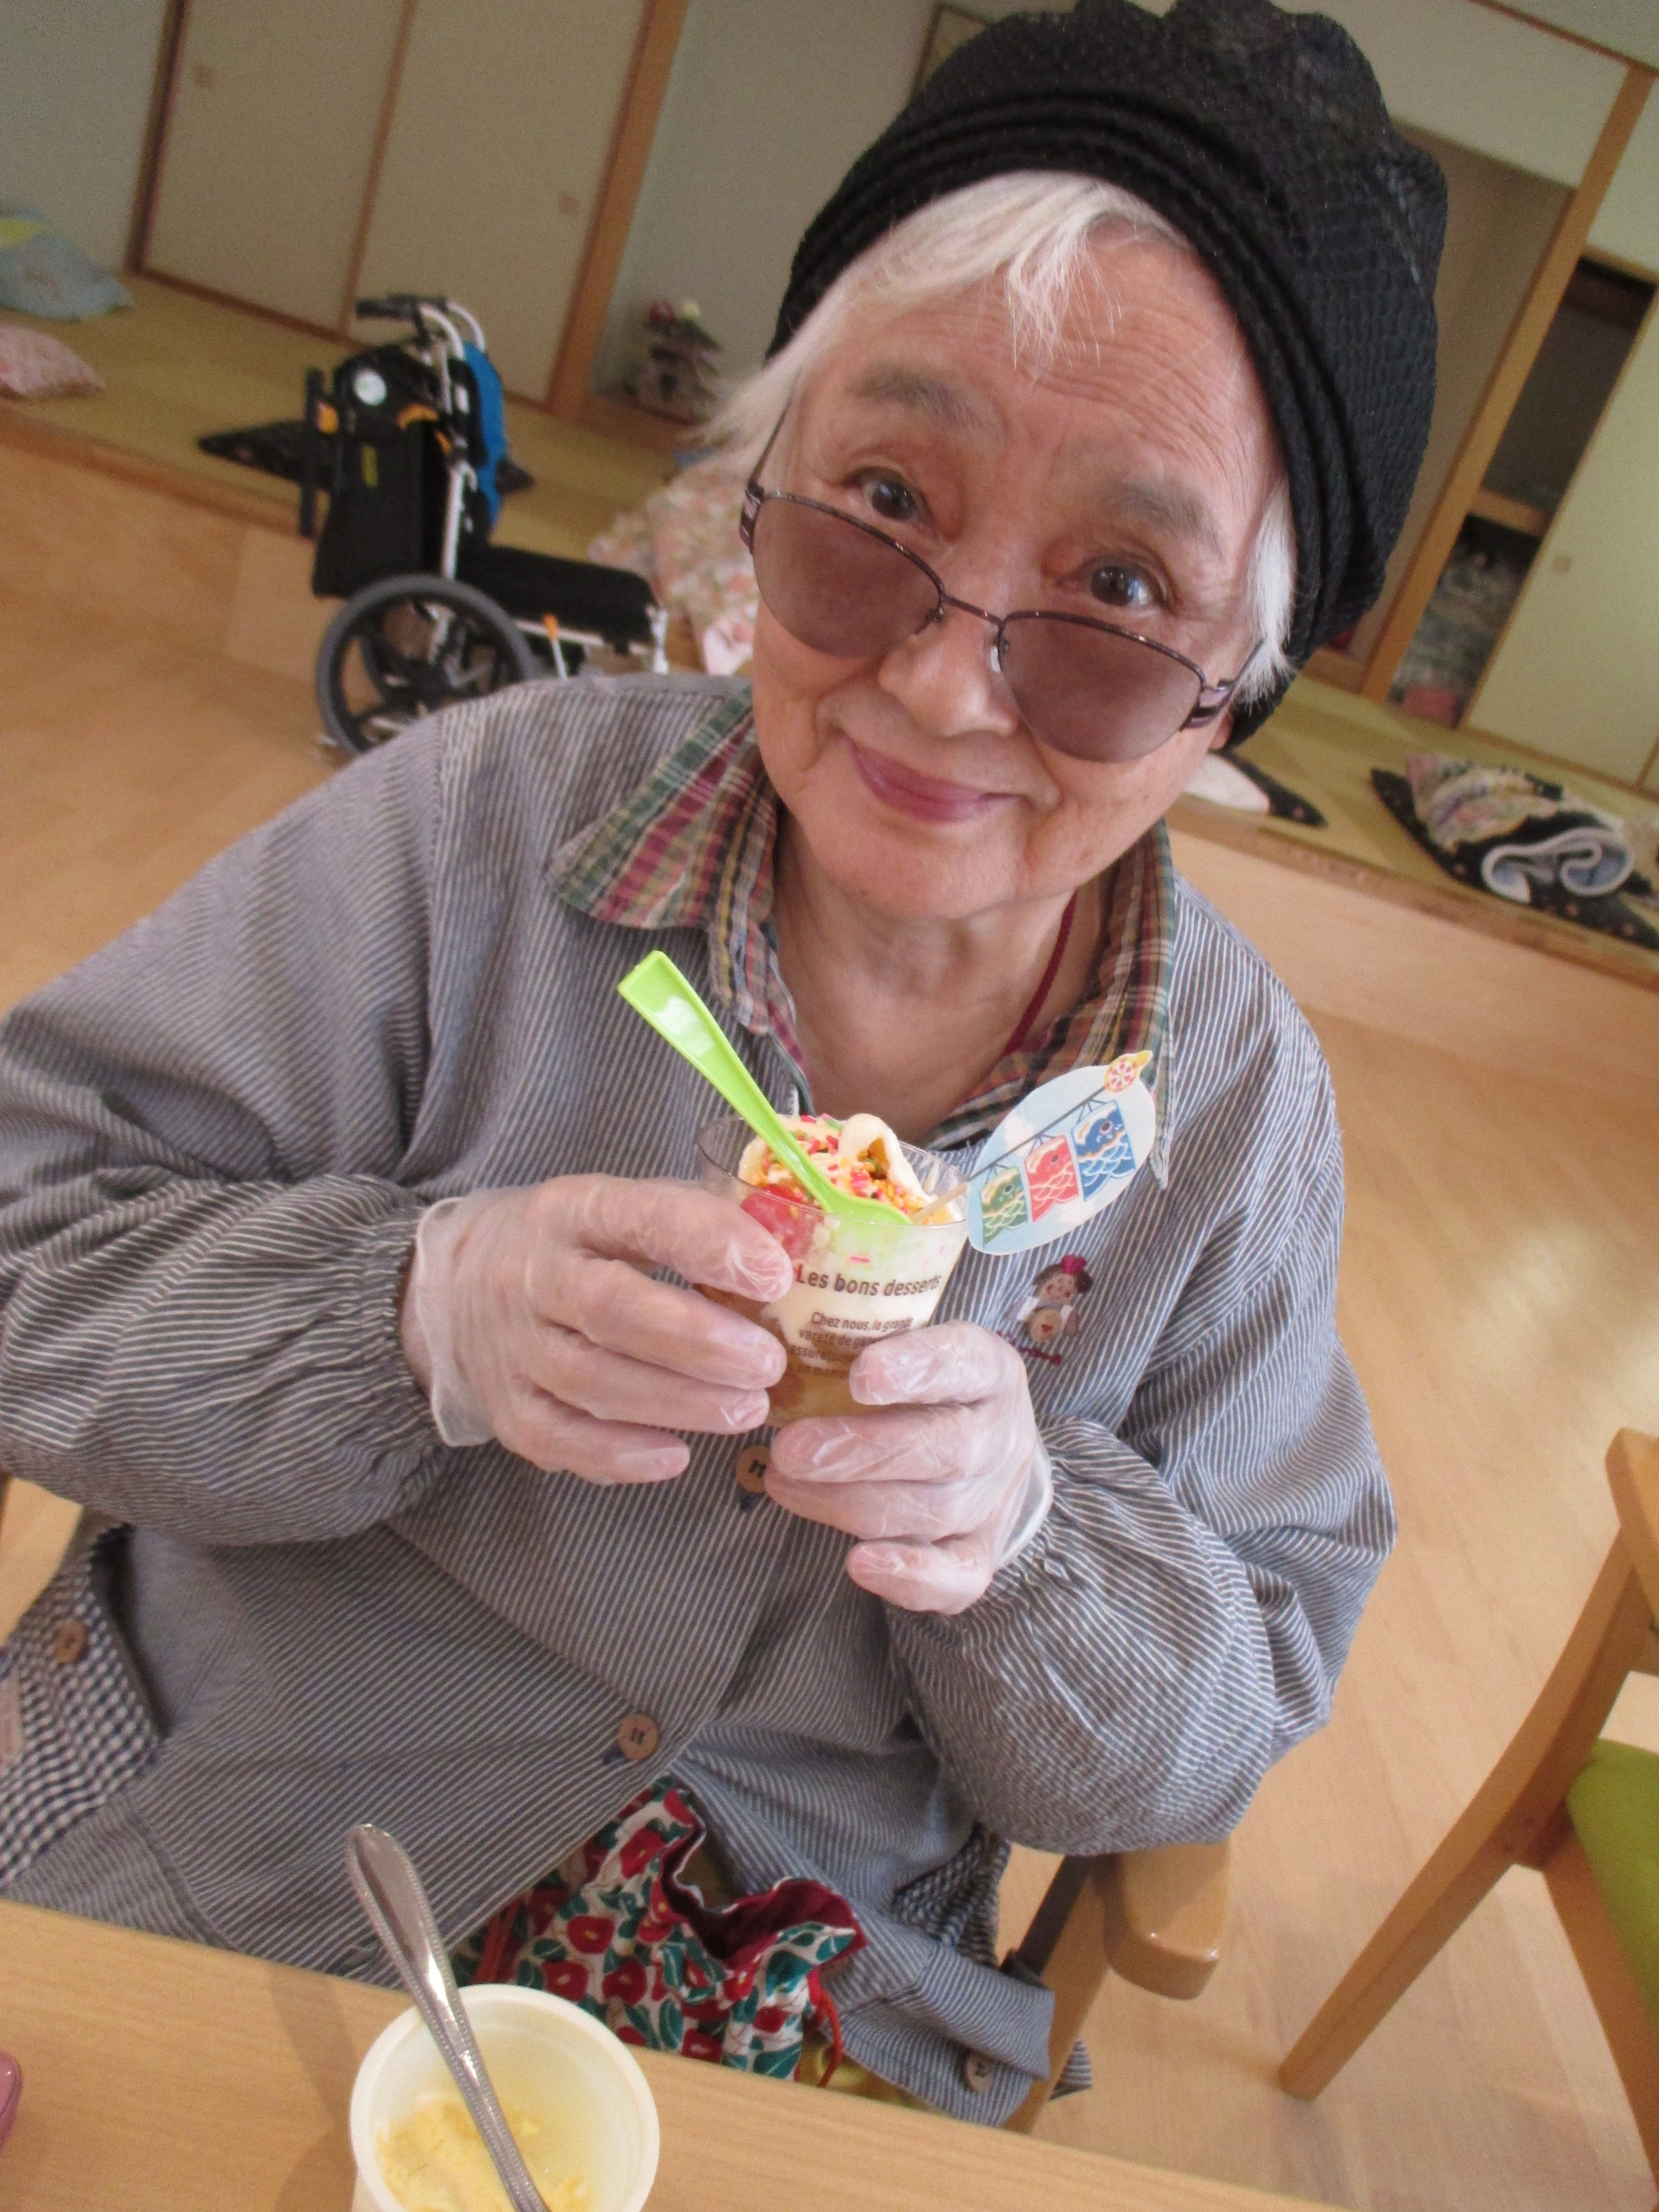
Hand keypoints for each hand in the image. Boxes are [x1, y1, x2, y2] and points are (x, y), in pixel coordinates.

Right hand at [401, 1177, 791, 1481]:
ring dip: (678, 1403)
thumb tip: (796, 1246)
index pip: (642, 1216)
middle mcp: (533, 1276)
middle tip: (769, 1364)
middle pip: (614, 1310)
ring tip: (748, 1410)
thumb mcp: (617, 1207)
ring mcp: (513, 1347)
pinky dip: (621, 1455)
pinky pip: (561, 1439)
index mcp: (573, 1210)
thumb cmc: (570, 1247)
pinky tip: (678, 1456)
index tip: (775, 1273)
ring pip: (593, 1381)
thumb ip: (693, 1222)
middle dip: (701, 1342)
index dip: (711, 1243)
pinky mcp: (506, 1408)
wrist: (451, 1287)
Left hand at [765, 1324, 1051, 1614]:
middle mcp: (1000, 1436)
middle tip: (791, 1449)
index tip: (860, 1376)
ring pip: (932, 1510)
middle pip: (945, 1448)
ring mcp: (994, 1501)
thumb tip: (775, 1343)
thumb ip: (864, 1344)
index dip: (916, 1368)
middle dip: (861, 1450)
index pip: (962, 1362)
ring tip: (783, 1484)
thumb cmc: (926, 1390)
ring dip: (849, 1503)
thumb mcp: (911, 1350)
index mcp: (989, 1370)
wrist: (989, 1453)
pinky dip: (908, 1575)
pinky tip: (858, 1564)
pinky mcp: (980, 1555)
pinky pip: (955, 1576)